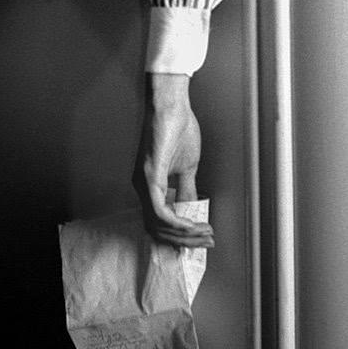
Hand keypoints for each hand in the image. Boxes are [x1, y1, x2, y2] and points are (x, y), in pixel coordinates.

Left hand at [133, 73, 214, 248]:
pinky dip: (178, 223)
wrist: (172, 106)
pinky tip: (193, 224)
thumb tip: (192, 211)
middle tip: (207, 242)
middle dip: (185, 241)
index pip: (157, 222)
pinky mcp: (149, 176)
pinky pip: (160, 211)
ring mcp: (142, 182)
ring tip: (205, 234)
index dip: (179, 237)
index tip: (201, 241)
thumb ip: (186, 190)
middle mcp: (140, 186)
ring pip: (158, 225)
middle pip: (157, 229)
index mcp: (147, 185)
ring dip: (184, 235)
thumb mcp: (186, 167)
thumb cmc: (177, 129)